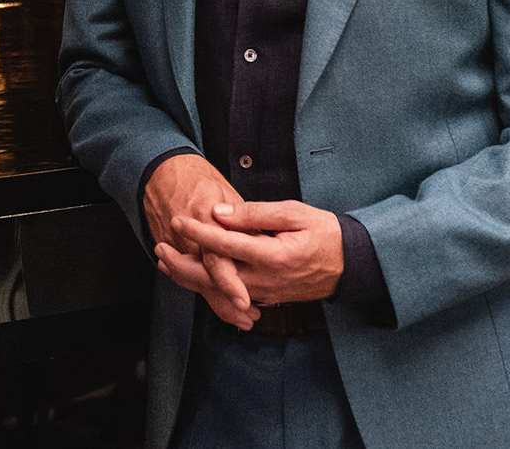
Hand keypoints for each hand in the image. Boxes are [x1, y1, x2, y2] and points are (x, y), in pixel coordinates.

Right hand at [143, 154, 257, 328]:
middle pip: (205, 278)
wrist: (161, 170)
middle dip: (225, 303)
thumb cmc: (197, 177)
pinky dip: (202, 289)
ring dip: (216, 301)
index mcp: (206, 217)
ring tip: (240, 317)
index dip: (230, 283)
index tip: (245, 302)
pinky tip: (217, 300)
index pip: (217, 258)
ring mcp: (176, 244)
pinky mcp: (170, 248)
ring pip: (196, 282)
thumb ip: (244, 217)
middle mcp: (189, 234)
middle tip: (248, 318)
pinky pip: (186, 275)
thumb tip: (263, 239)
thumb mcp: (227, 190)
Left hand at [170, 200, 344, 305]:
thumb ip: (255, 214)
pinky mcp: (265, 296)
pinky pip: (229, 295)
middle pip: (212, 276)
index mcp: (270, 256)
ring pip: (217, 289)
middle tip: (159, 247)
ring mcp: (263, 292)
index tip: (177, 219)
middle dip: (182, 263)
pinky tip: (192, 275)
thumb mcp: (294, 213)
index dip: (198, 231)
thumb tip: (219, 213)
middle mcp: (263, 280)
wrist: (350, 265)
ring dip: (189, 276)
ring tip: (166, 262)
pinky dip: (207, 286)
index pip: (224, 244)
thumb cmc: (324, 233)